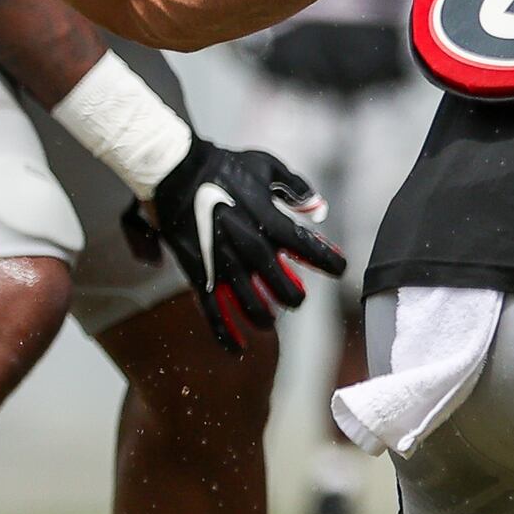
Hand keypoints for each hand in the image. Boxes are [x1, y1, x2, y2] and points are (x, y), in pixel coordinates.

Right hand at [125, 138, 346, 349]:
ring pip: (250, 303)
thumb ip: (297, 187)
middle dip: (293, 296)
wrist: (174, 170)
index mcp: (268, 219)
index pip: (307, 247)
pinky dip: (225, 331)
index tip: (340, 268)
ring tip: (269, 322)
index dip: (328, 261)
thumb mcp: (267, 166)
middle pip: (280, 284)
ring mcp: (222, 261)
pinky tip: (238, 348)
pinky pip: (213, 308)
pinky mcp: (198, 271)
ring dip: (263, 317)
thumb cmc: (222, 165)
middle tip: (297, 299)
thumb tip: (318, 209)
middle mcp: (248, 245)